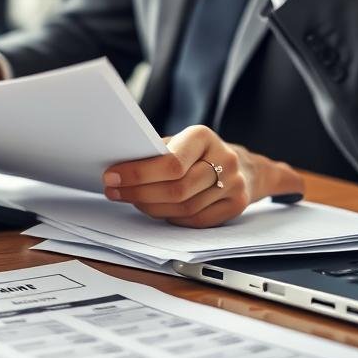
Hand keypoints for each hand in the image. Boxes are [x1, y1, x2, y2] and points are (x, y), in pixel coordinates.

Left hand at [102, 125, 304, 227]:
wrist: (245, 167)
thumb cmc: (199, 152)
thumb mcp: (179, 141)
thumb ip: (156, 151)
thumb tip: (119, 167)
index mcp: (204, 136)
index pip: (170, 162)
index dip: (138, 173)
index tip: (112, 177)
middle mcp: (224, 159)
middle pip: (177, 189)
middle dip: (139, 193)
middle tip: (114, 192)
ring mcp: (234, 185)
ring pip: (184, 208)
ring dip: (151, 208)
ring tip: (132, 201)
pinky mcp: (237, 206)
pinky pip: (196, 221)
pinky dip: (171, 218)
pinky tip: (156, 210)